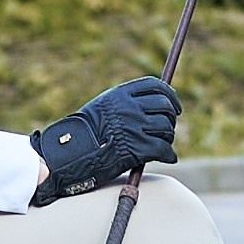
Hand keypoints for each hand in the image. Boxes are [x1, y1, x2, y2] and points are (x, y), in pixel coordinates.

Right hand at [31, 75, 182, 204]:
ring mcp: (134, 127)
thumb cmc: (83, 134)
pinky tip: (168, 157)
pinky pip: (164, 148)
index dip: (170, 95)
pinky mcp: (137, 148)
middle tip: (168, 128)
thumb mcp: (102, 108)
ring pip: (166, 128)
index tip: (174, 106)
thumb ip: (125, 104)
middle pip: (164, 106)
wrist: (69, 154)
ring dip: (168, 137)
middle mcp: (129, 107)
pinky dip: (169, 154)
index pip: (155, 86)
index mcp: (120, 94)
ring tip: (163, 143)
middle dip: (170, 118)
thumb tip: (153, 107)